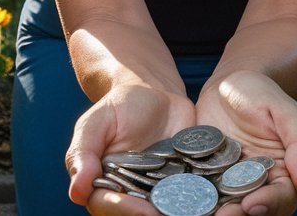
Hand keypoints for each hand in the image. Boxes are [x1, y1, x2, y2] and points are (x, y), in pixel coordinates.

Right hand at [66, 83, 195, 214]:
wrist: (156, 92)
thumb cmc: (120, 105)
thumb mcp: (97, 121)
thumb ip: (83, 152)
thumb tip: (76, 190)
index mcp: (105, 187)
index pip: (109, 205)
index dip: (124, 209)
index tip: (143, 209)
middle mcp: (132, 197)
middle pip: (139, 215)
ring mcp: (161, 195)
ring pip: (168, 213)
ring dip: (182, 215)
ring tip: (199, 214)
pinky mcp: (187, 187)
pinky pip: (195, 201)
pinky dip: (206, 204)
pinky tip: (220, 203)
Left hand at [195, 71, 296, 215]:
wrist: (227, 85)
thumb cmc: (261, 94)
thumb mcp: (286, 110)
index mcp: (283, 173)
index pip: (282, 197)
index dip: (270, 204)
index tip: (252, 204)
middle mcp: (258, 184)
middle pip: (254, 210)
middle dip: (240, 215)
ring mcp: (230, 183)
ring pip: (228, 206)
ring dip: (218, 211)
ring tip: (202, 213)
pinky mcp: (207, 177)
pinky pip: (203, 192)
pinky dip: (195, 199)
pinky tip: (183, 199)